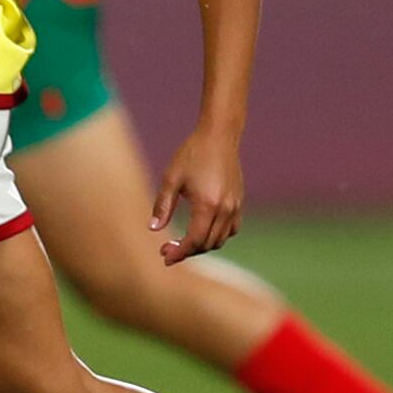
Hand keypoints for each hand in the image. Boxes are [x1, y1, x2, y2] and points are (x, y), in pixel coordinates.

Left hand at [151, 126, 243, 262]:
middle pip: (208, 244)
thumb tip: (153, 229)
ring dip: (202, 245)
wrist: (219, 136)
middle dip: (187, 251)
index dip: (179, 252)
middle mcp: (225, 209)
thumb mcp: (171, 178)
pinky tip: (202, 230)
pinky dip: (217, 236)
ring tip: (182, 242)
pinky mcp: (239, 201)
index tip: (164, 256)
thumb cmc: (192, 153)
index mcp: (207, 205)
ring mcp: (235, 206)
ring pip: (221, 239)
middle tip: (167, 249)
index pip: (195, 240)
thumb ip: (162, 206)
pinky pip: (232, 229)